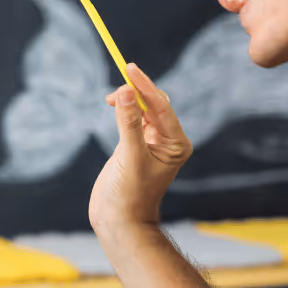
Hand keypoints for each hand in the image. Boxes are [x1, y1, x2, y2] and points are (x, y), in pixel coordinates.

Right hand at [89, 63, 192, 230]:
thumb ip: (128, 122)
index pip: (161, 105)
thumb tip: (124, 90)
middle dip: (137, 89)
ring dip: (128, 98)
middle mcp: (168, 140)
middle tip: (120, 76)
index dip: (144, 85)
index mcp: (177, 143)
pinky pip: (132, 117)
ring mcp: (152, 142)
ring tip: (111, 97)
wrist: (119, 220)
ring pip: (143, 108)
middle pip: (154, 103)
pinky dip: (122, 108)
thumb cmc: (129, 194)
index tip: (129, 67)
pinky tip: (112, 104)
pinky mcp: (136, 144)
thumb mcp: (129, 156)